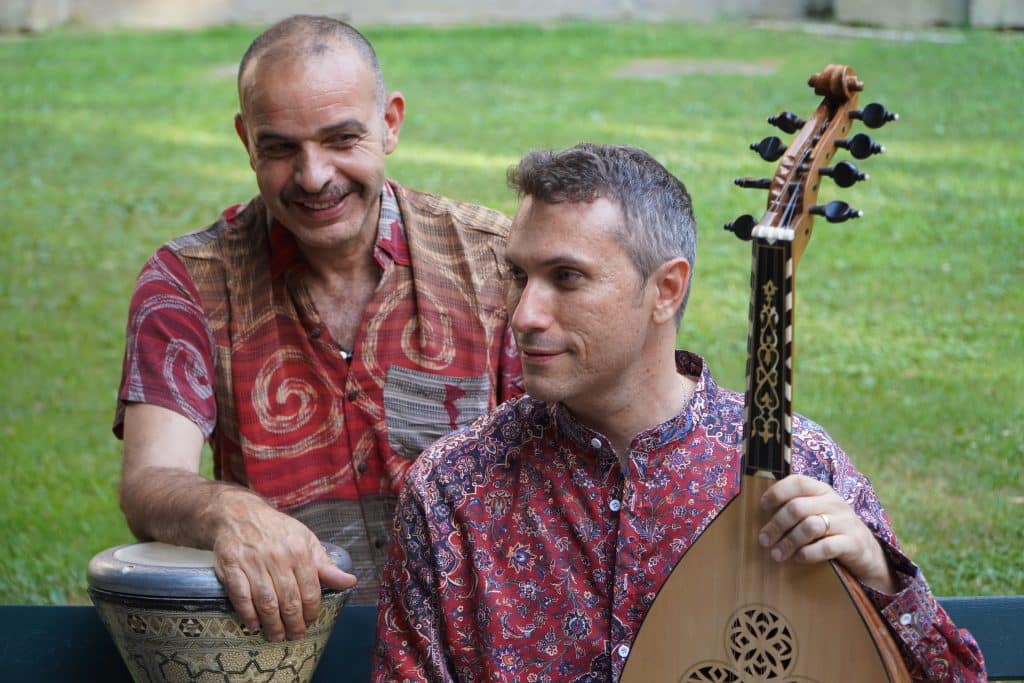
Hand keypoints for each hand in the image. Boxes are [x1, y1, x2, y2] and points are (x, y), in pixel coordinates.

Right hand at [210, 489, 356, 640]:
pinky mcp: (231, 567)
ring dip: (272, 624)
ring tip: (277, 636)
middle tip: (296, 635)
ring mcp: (253, 563)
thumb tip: (350, 581)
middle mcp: (277, 557)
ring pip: (266, 601)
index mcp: (299, 551)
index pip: (310, 589)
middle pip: (288, 599)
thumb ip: (326, 565)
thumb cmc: (277, 530)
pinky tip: (254, 624)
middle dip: (294, 623)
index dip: (311, 610)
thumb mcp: (306, 540)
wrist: (239, 515)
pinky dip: (248, 613)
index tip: (311, 622)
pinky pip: (241, 596)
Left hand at [758, 474, 896, 592]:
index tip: (762, 506)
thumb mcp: (816, 512)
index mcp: (822, 490)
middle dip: (776, 525)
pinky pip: (826, 547)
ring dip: (789, 542)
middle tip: (763, 540)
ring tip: (776, 554)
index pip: (798, 482)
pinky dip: (808, 553)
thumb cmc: (830, 530)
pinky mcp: (852, 543)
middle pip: (798, 508)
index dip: (778, 492)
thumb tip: (759, 511)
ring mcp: (845, 522)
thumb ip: (795, 508)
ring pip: (810, 526)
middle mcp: (834, 502)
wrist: (866, 551)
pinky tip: (798, 558)